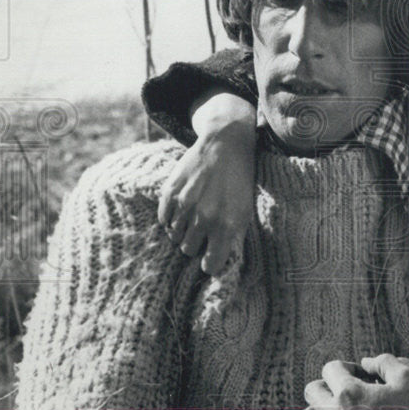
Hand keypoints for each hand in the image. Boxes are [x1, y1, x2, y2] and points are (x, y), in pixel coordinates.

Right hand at [158, 119, 255, 275]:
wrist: (225, 144)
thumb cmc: (239, 180)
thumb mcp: (245, 210)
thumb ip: (233, 237)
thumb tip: (221, 261)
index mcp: (226, 225)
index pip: (210, 265)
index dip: (210, 262)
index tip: (211, 257)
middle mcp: (204, 218)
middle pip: (188, 250)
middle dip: (195, 244)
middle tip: (202, 232)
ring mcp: (185, 205)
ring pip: (174, 236)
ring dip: (182, 231)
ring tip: (192, 219)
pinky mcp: (170, 192)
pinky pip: (163, 219)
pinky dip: (170, 218)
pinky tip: (181, 210)